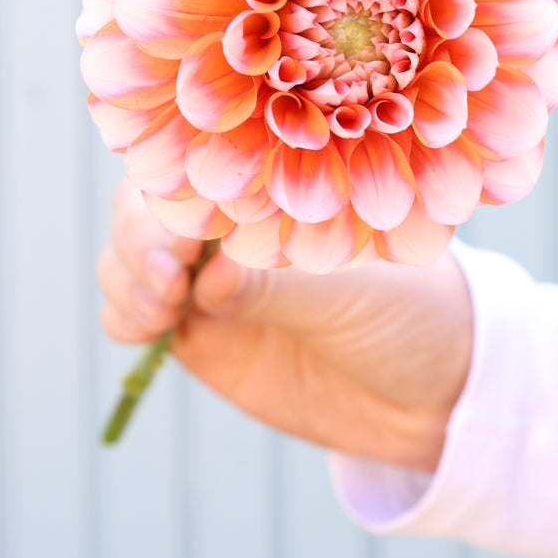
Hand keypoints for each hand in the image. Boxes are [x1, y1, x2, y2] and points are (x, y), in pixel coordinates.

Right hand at [98, 179, 473, 471]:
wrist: (434, 393)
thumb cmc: (412, 313)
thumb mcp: (352, 290)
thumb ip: (276, 286)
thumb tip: (208, 279)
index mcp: (277, 190)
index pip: (196, 164)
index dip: (172, 192)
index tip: (184, 233)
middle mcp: (233, 228)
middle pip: (144, 208)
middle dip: (139, 239)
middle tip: (168, 280)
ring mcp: (209, 281)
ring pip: (127, 260)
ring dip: (125, 278)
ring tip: (164, 309)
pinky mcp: (200, 334)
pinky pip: (132, 315)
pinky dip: (123, 316)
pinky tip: (148, 328)